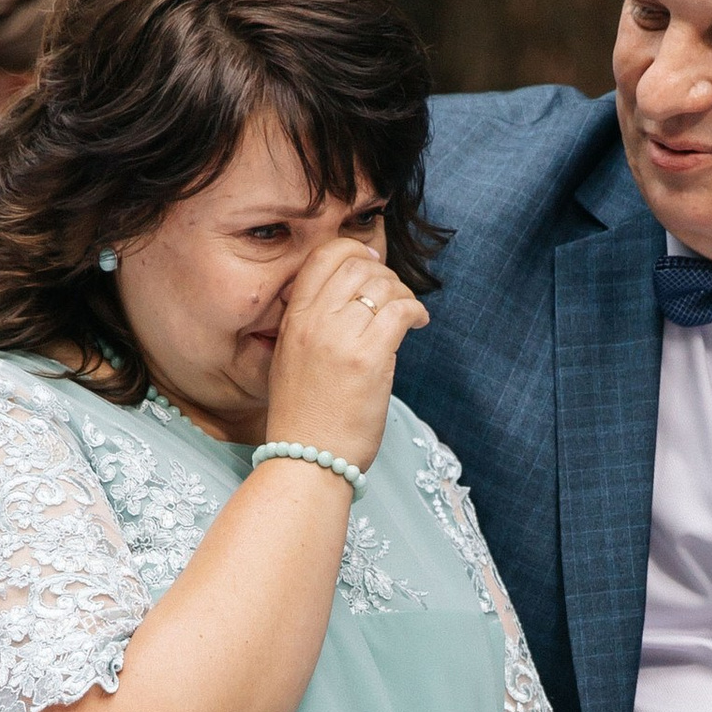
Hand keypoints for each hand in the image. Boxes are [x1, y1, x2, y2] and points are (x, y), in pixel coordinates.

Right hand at [264, 241, 429, 479]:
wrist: (306, 459)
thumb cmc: (303, 418)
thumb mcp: (291, 360)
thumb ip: (313, 327)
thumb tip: (353, 302)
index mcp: (293, 319)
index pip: (323, 257)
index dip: (354, 251)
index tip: (372, 263)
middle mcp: (314, 322)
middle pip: (358, 265)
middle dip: (385, 272)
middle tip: (396, 293)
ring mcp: (341, 338)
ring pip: (383, 285)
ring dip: (403, 293)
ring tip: (409, 313)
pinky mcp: (369, 359)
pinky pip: (401, 312)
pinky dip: (417, 311)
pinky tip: (419, 323)